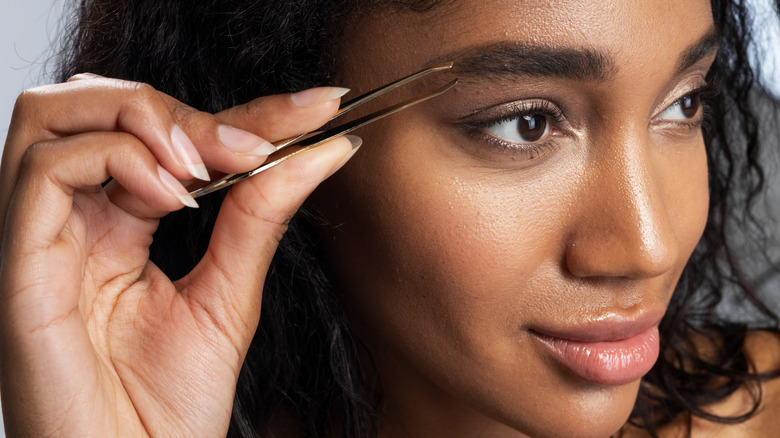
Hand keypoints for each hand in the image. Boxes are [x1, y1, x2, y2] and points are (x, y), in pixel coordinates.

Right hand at [0, 75, 356, 436]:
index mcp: (120, 225)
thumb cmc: (167, 409)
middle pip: (102, 103)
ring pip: (57, 113)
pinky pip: (45, 169)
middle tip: (251, 147)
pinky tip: (171, 199)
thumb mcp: (229, 295)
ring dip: (144, 119)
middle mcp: (77, 220)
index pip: (175, 136)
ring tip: (202, 169)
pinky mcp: (22, 263)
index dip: (247, 110)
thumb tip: (325, 149)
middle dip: (185, 109)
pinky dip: (117, 161)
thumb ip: (263, 216)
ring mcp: (45, 236)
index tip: (319, 105)